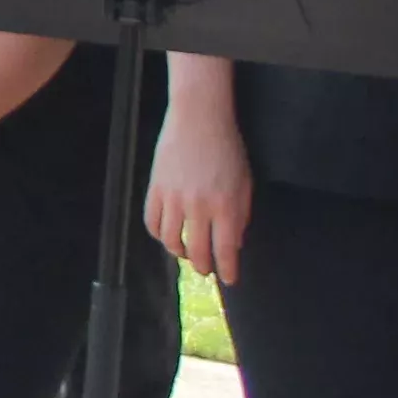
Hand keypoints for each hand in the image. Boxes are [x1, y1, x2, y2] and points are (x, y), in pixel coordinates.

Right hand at [142, 99, 250, 287]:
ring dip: (179, 253)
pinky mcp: (155, 189)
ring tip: (186, 253)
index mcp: (226, 205)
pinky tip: (168, 234)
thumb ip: (240, 214)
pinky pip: (152, 222)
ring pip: (171, 241)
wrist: (199, 118)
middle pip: (198, 250)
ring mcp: (174, 198)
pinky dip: (159, 234)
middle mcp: (199, 206)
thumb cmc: (228, 148)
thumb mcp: (244, 182)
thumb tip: (233, 242)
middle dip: (203, 266)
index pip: (225, 249)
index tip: (230, 279)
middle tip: (206, 270)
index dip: (227, 269)